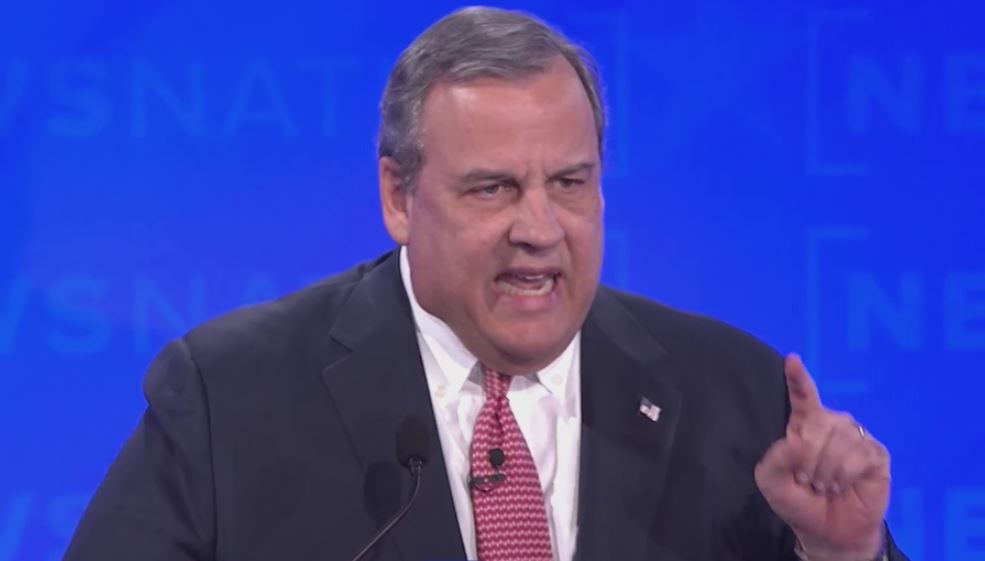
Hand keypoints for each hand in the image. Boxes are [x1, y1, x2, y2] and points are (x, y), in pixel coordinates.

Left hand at [754, 354, 890, 560]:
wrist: (826, 532)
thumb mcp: (772, 483)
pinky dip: (845, 474)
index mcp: (804, 426)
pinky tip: (842, 485)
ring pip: (840, 437)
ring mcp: (856, 437)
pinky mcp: (876, 454)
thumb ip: (775, 459)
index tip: (792, 359)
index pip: (803, 396)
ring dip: (826, 468)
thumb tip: (795, 441)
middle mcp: (832, 425)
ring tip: (824, 484)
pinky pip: (859, 454)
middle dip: (808, 455)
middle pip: (819, 422)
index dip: (798, 378)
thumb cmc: (798, 502)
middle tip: (807, 479)